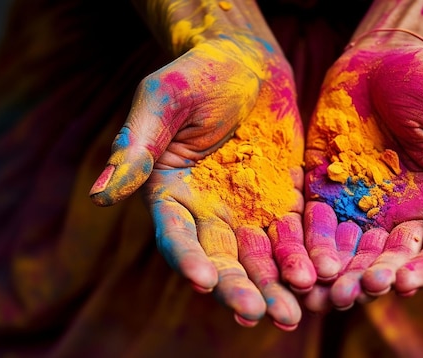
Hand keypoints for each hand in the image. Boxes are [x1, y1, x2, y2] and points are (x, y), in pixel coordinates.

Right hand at [89, 37, 315, 328]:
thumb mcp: (163, 99)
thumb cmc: (199, 73)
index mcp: (171, 192)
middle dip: (238, 287)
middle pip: (221, 258)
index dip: (187, 259)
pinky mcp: (284, 200)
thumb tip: (102, 195)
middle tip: (258, 314)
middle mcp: (208, 210)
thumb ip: (138, 144)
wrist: (249, 63)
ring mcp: (248, 208)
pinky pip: (295, 234)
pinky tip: (320, 276)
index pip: (175, 235)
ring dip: (275, 285)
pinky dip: (306, 256)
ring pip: (261, 256)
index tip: (203, 281)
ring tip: (292, 312)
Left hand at [303, 42, 422, 310]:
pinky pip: (316, 226)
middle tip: (351, 293)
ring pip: (351, 254)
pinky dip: (308, 248)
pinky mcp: (326, 192)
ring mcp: (361, 207)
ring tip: (321, 292)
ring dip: (337, 277)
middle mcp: (402, 215)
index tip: (403, 282)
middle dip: (371, 280)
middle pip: (388, 261)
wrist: (382, 57)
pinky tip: (299, 266)